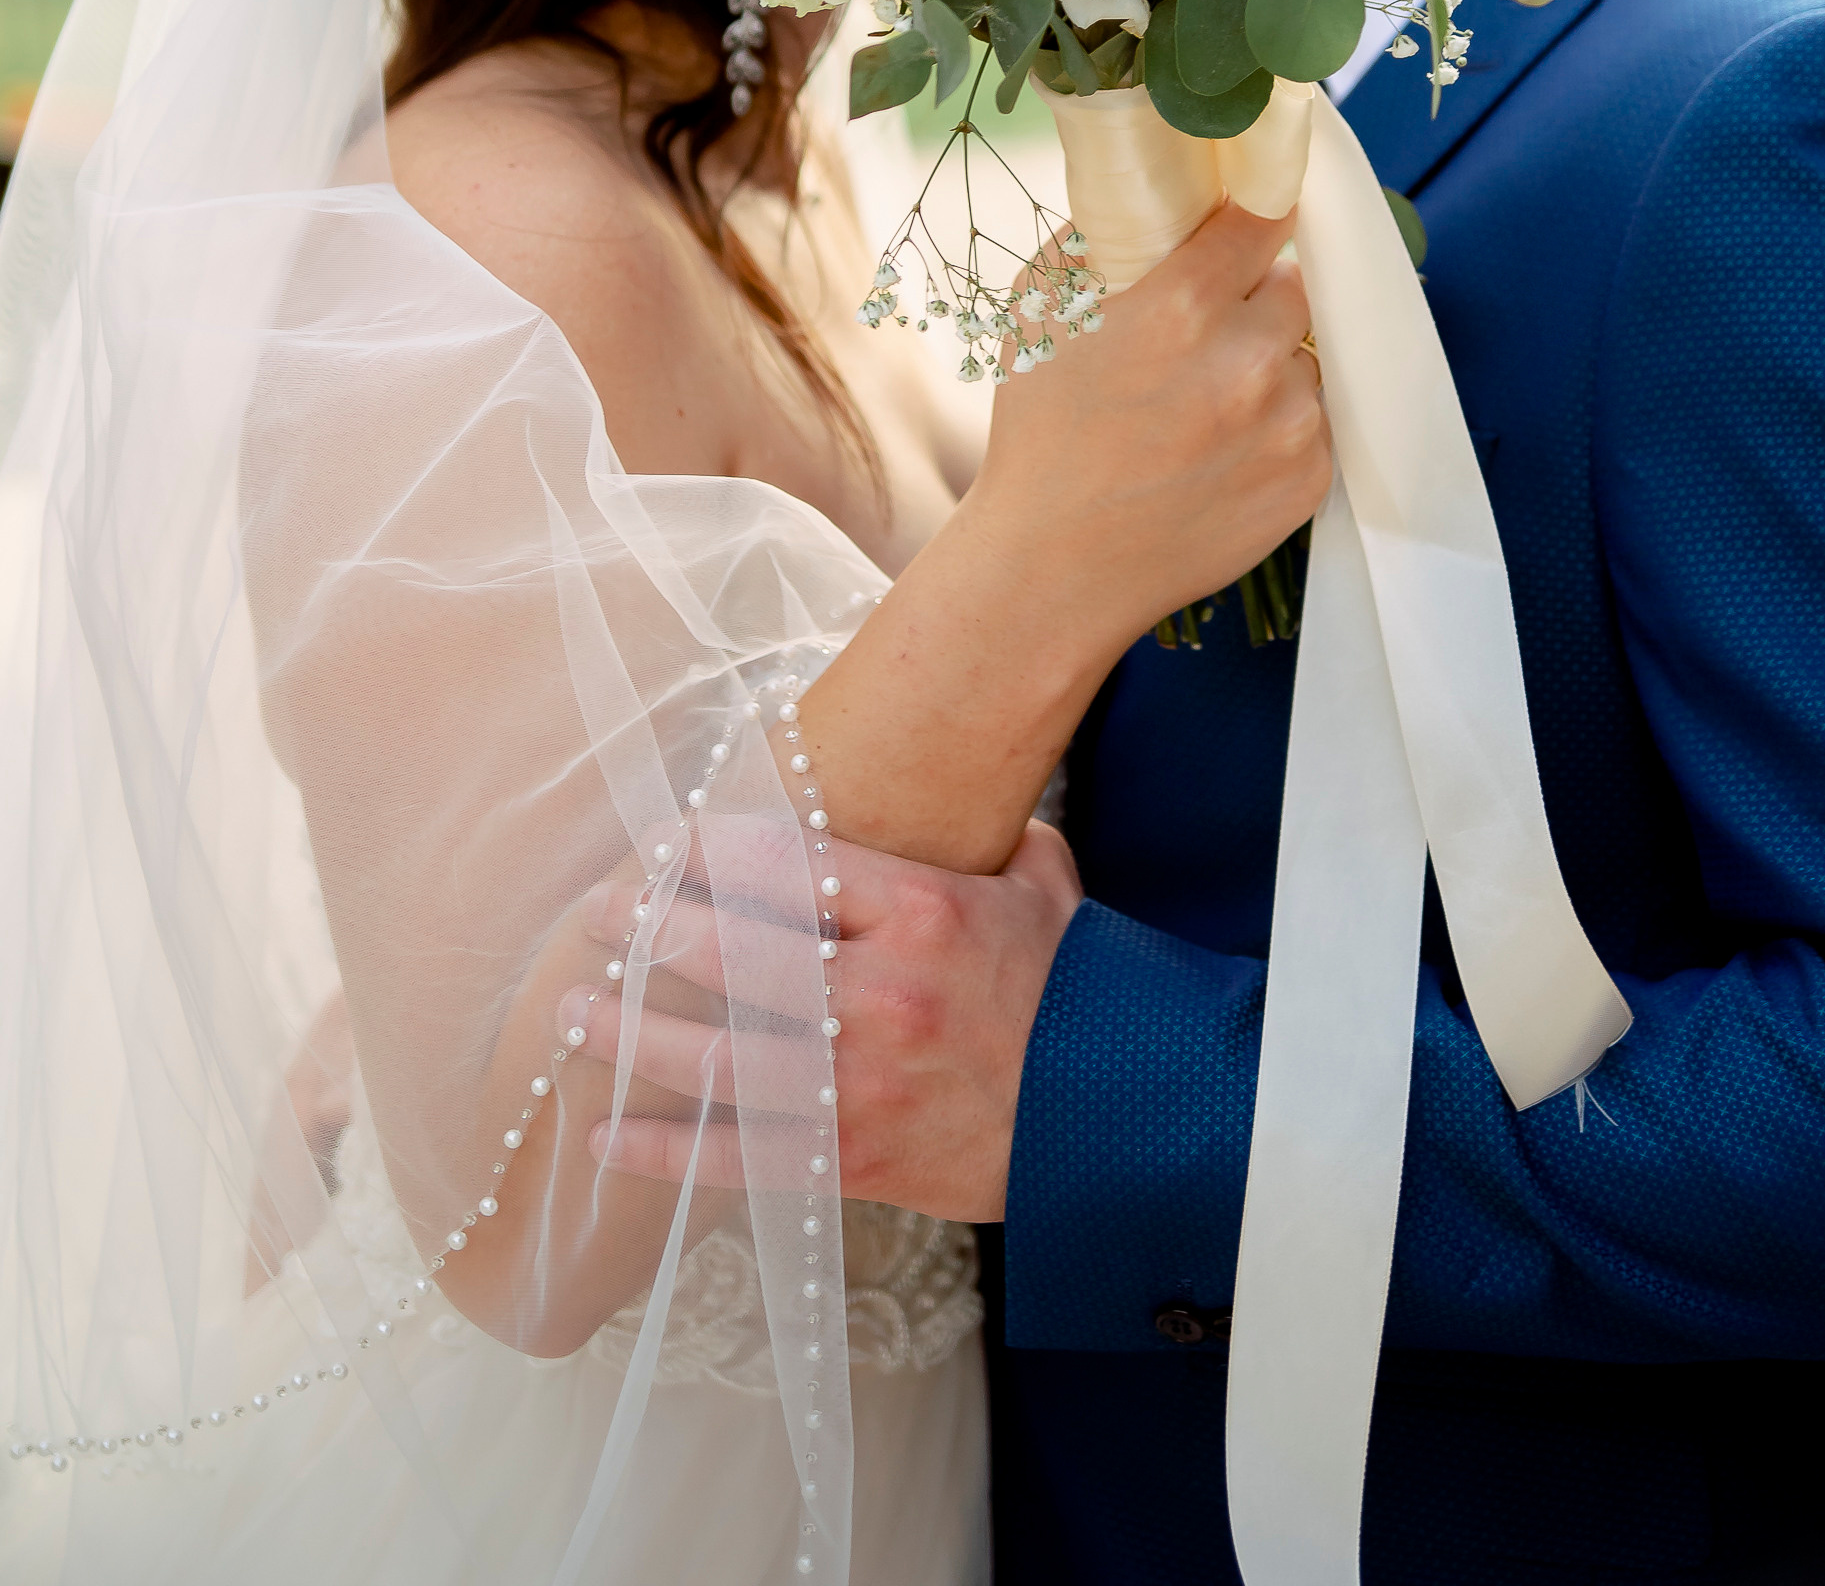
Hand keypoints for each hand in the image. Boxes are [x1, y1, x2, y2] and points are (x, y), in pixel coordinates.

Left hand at [574, 823, 1081, 1220]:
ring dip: (633, 1039)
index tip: (661, 845)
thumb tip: (945, 786)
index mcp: (922, 911)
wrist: (1126, 1120)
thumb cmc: (1082, 989)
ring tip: (573, 1016)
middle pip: (733, 954)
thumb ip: (982, 835)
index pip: (787, 861)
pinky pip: (740, 1158)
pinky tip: (606, 1137)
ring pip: (719, 1059)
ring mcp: (862, 1085)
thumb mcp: (1040, 883)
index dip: (709, 850)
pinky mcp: (855, 1162)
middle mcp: (880, 994)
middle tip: (599, 917)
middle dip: (652, 932)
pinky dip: (665, 1152)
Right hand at [956, 198, 1329, 658]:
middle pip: (1293, 287)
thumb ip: (1105, 240)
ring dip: (1271, 366)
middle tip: (1212, 328)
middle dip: (1257, 297)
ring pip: (1306, 359)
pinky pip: (1315, 423)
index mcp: (1182, 306)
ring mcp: (1288, 427)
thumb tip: (1157, 194)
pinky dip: (1280, 425)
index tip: (1251, 217)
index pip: (1265, 218)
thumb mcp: (1042, 311)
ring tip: (1209, 402)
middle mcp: (1248, 362)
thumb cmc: (1038, 434)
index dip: (1255, 214)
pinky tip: (1222, 447)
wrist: (1054, 567)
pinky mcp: (1308, 481)